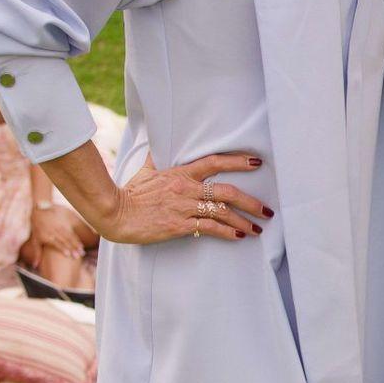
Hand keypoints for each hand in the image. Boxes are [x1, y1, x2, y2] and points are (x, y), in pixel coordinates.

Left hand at [28, 206, 85, 261]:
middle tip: (78, 255)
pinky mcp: (64, 224)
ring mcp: (60, 227)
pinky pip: (71, 232)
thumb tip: (35, 266)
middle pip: (65, 241)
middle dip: (72, 248)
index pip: (56, 243)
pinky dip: (76, 239)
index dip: (62, 248)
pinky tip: (81, 244)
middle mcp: (54, 232)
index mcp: (47, 236)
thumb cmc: (37, 229)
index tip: (68, 255)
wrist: (40, 212)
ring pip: (70, 237)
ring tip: (82, 251)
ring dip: (76, 244)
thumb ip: (37, 253)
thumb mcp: (35, 240)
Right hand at [100, 152, 270, 245]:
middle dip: (251, 202)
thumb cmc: (130, 193)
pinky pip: (210, 228)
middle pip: (227, 192)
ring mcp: (184, 207)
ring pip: (222, 212)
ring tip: (258, 228)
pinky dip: (228, 233)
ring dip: (244, 221)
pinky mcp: (179, 225)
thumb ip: (157, 160)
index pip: (214, 162)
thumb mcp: (145, 171)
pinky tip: (239, 236)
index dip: (238, 161)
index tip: (257, 162)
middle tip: (267, 210)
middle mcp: (186, 188)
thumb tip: (158, 146)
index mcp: (180, 173)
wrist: (115, 213)